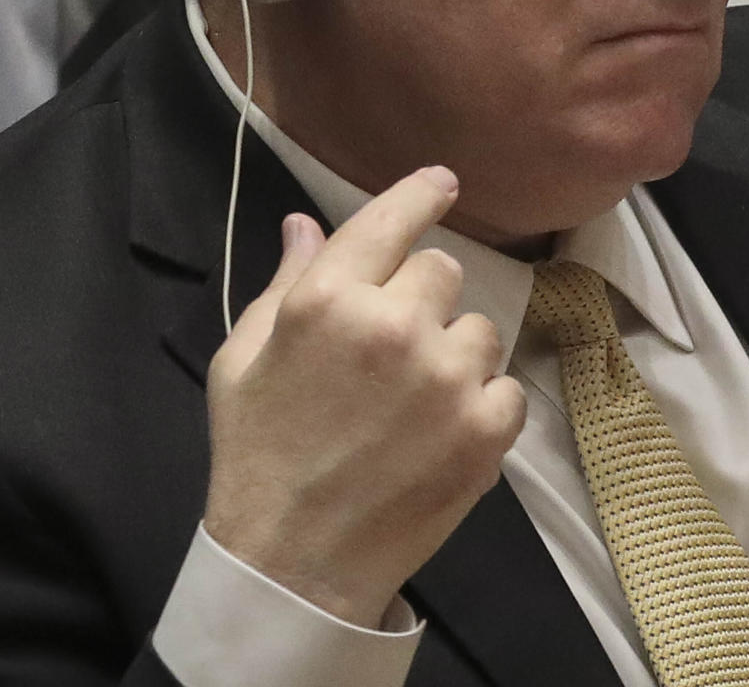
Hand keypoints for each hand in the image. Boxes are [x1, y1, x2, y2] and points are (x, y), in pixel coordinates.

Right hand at [204, 166, 526, 628]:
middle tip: (392, 347)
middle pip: (443, 269)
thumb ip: (283, 282)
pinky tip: (441, 434)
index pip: (391, 219)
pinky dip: (482, 406)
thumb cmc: (257, 455)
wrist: (294, 566)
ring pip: (478, 327)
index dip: (421, 193)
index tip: (443, 182)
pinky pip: (506, 386)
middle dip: (420, 298)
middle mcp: (393, 325)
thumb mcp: (242, 360)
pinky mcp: (485, 430)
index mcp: (328, 300)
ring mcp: (445, 378)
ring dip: (453, 352)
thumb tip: (304, 222)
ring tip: (415, 400)